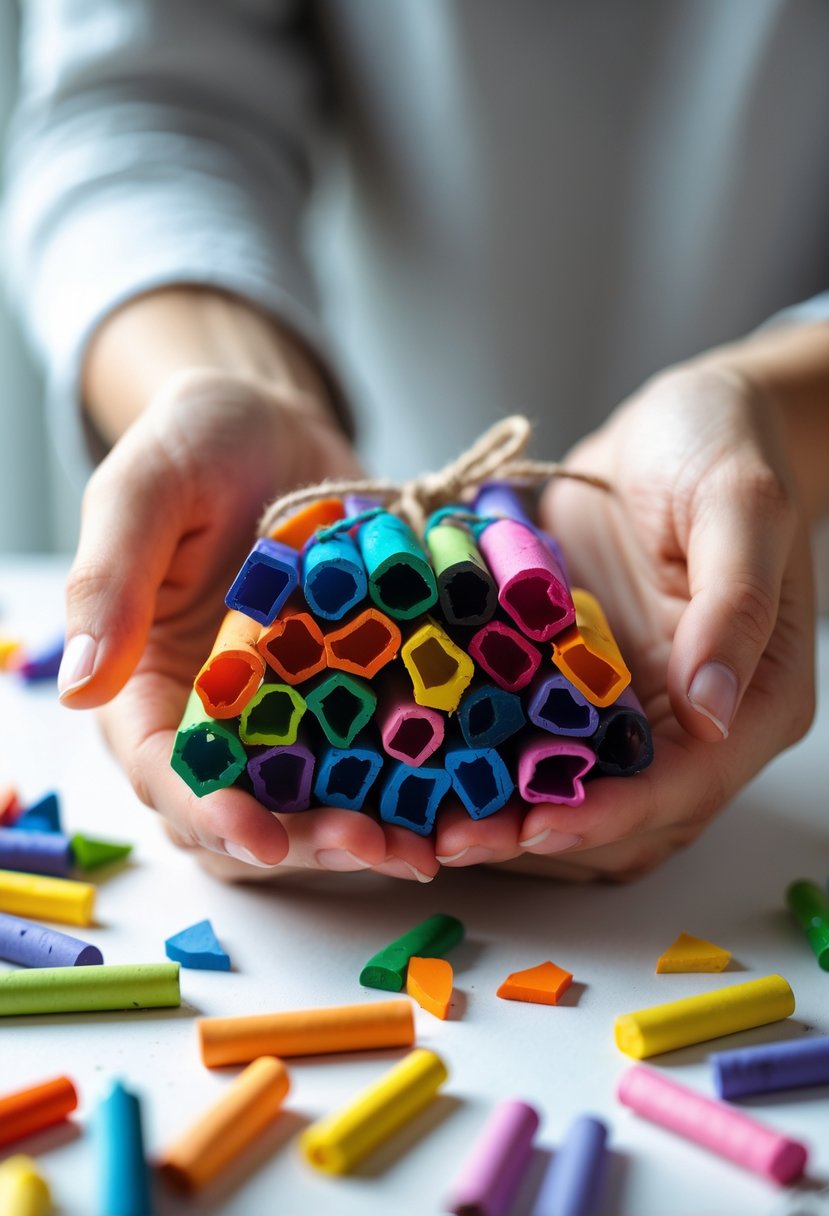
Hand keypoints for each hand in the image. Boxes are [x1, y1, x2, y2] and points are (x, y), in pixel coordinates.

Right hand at [58, 369, 439, 881]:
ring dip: (370, 825)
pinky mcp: (354, 684)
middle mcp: (221, 710)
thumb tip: (78, 685)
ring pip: (322, 791)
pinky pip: (381, 743)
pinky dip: (418, 775)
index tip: (260, 840)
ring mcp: (292, 703)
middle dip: (306, 838)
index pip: (166, 769)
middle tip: (372, 847)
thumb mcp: (143, 490)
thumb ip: (109, 580)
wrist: (275, 422)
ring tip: (429, 844)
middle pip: (251, 802)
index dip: (209, 812)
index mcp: (150, 681)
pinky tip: (466, 791)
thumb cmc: (195, 441)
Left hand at [433, 363, 815, 878]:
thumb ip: (734, 605)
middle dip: (538, 826)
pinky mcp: (569, 668)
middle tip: (453, 839)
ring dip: (496, 802)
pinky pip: (522, 720)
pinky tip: (415, 750)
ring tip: (419, 820)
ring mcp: (622, 694)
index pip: (684, 781)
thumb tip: (712, 707)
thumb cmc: (724, 446)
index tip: (539, 826)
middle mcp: (684, 711)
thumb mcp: (741, 508)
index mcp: (749, 695)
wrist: (675, 418)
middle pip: (615, 799)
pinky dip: (475, 744)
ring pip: (560, 774)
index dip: (611, 813)